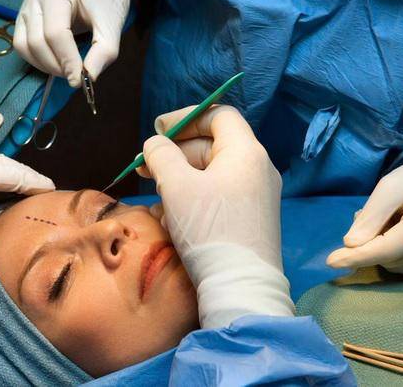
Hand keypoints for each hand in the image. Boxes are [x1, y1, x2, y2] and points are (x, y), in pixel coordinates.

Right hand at [14, 0, 135, 86]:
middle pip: (35, 41)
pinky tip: (56, 61)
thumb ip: (104, 50)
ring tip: (67, 70)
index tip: (80, 80)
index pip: (55, 33)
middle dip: (56, 65)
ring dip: (44, 65)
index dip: (67, 61)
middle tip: (77, 76)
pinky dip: (37, 58)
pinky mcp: (26, 14)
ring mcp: (27, 5)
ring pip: (23, 44)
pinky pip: (22, 41)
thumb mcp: (111, 20)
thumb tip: (90, 78)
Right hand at [140, 105, 293, 327]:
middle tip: (145, 168)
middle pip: (212, 146)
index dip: (186, 118)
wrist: (241, 286)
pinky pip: (220, 197)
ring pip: (212, 175)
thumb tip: (155, 143)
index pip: (219, 116)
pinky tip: (170, 217)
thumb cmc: (209, 229)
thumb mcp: (176, 186)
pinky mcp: (251, 219)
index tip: (158, 130)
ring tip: (154, 197)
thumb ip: (161, 155)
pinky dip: (194, 199)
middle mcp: (257, 169)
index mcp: (246, 152)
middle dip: (175, 154)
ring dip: (179, 180)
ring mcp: (257, 196)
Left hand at [327, 155, 402, 276]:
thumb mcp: (392, 185)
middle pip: (389, 258)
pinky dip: (399, 254)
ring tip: (399, 221)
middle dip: (373, 242)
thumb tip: (351, 245)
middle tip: (382, 215)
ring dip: (386, 248)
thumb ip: (371, 215)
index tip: (332, 261)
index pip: (388, 248)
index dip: (358, 256)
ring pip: (396, 265)